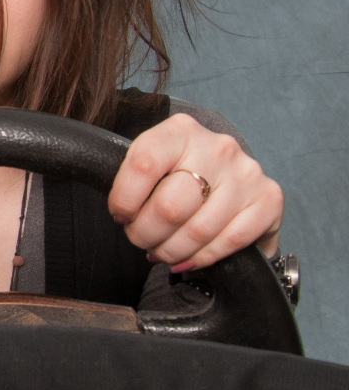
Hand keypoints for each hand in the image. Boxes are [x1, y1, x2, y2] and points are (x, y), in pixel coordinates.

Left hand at [108, 113, 282, 270]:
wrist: (225, 176)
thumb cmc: (178, 171)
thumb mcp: (153, 161)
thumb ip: (134, 177)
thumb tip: (121, 214)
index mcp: (180, 130)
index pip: (143, 165)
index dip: (124, 200)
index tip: (121, 216)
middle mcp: (217, 147)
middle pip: (169, 207)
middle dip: (145, 234)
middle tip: (140, 240)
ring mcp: (246, 173)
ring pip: (198, 230)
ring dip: (171, 251)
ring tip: (160, 251)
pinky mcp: (269, 199)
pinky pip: (229, 241)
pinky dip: (202, 258)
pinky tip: (187, 259)